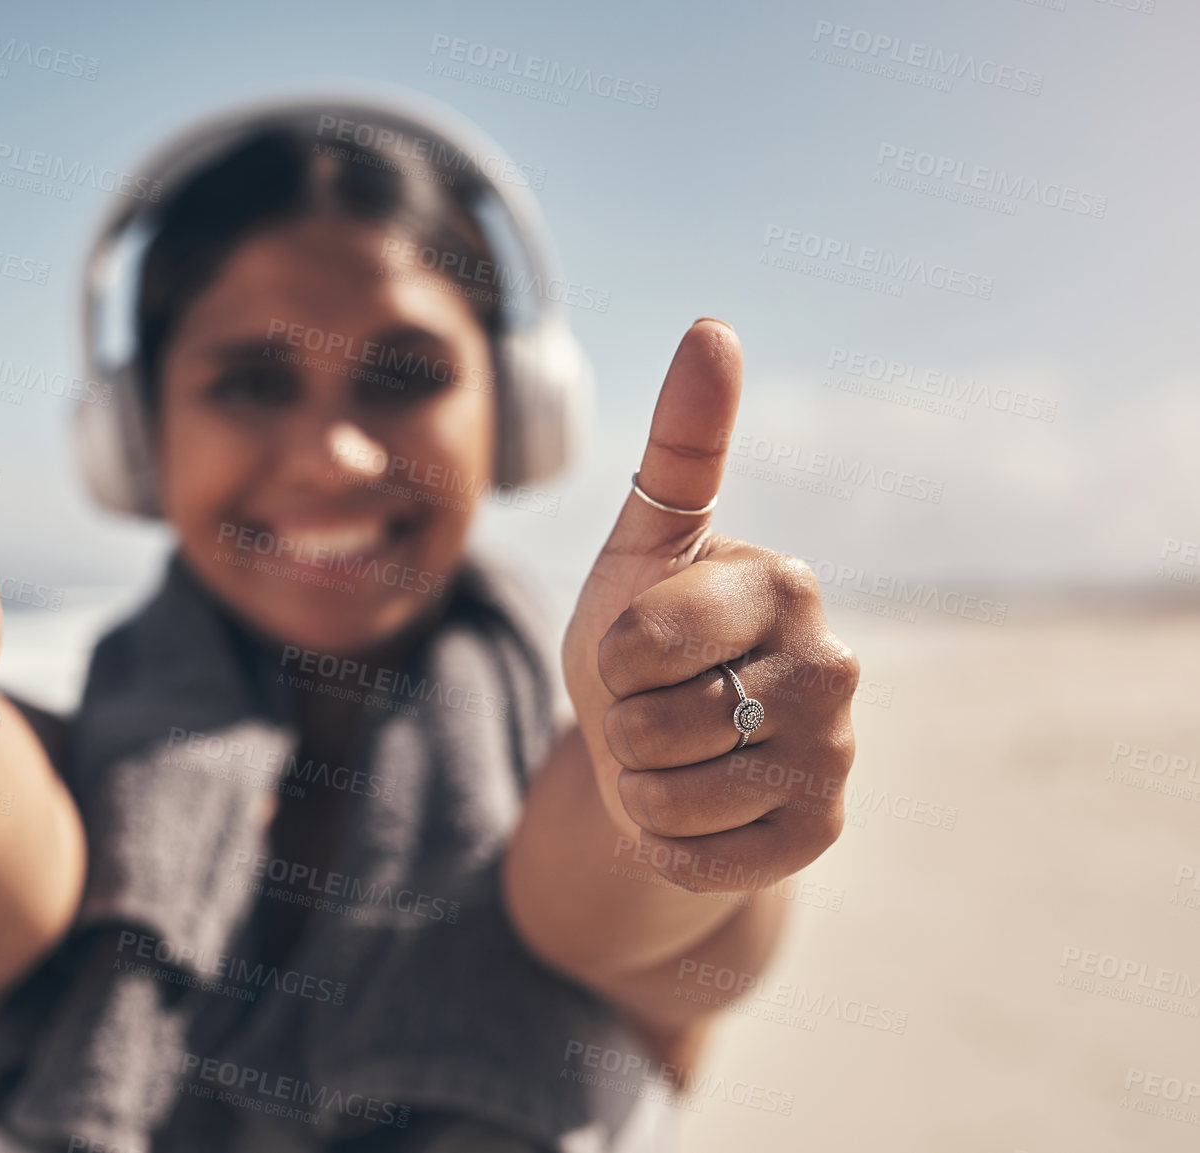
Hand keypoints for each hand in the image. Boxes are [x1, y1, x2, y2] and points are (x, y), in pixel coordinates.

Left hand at [562, 319, 858, 891]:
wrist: (663, 752)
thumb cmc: (643, 638)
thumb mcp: (643, 544)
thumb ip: (680, 445)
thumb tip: (714, 325)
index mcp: (784, 584)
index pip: (639, 642)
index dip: (608, 659)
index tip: (635, 648)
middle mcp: (832, 665)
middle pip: (654, 725)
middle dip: (621, 726)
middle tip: (654, 708)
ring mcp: (835, 754)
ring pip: (670, 797)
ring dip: (637, 787)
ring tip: (669, 757)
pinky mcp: (822, 831)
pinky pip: (698, 857)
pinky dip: (665, 841)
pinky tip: (693, 809)